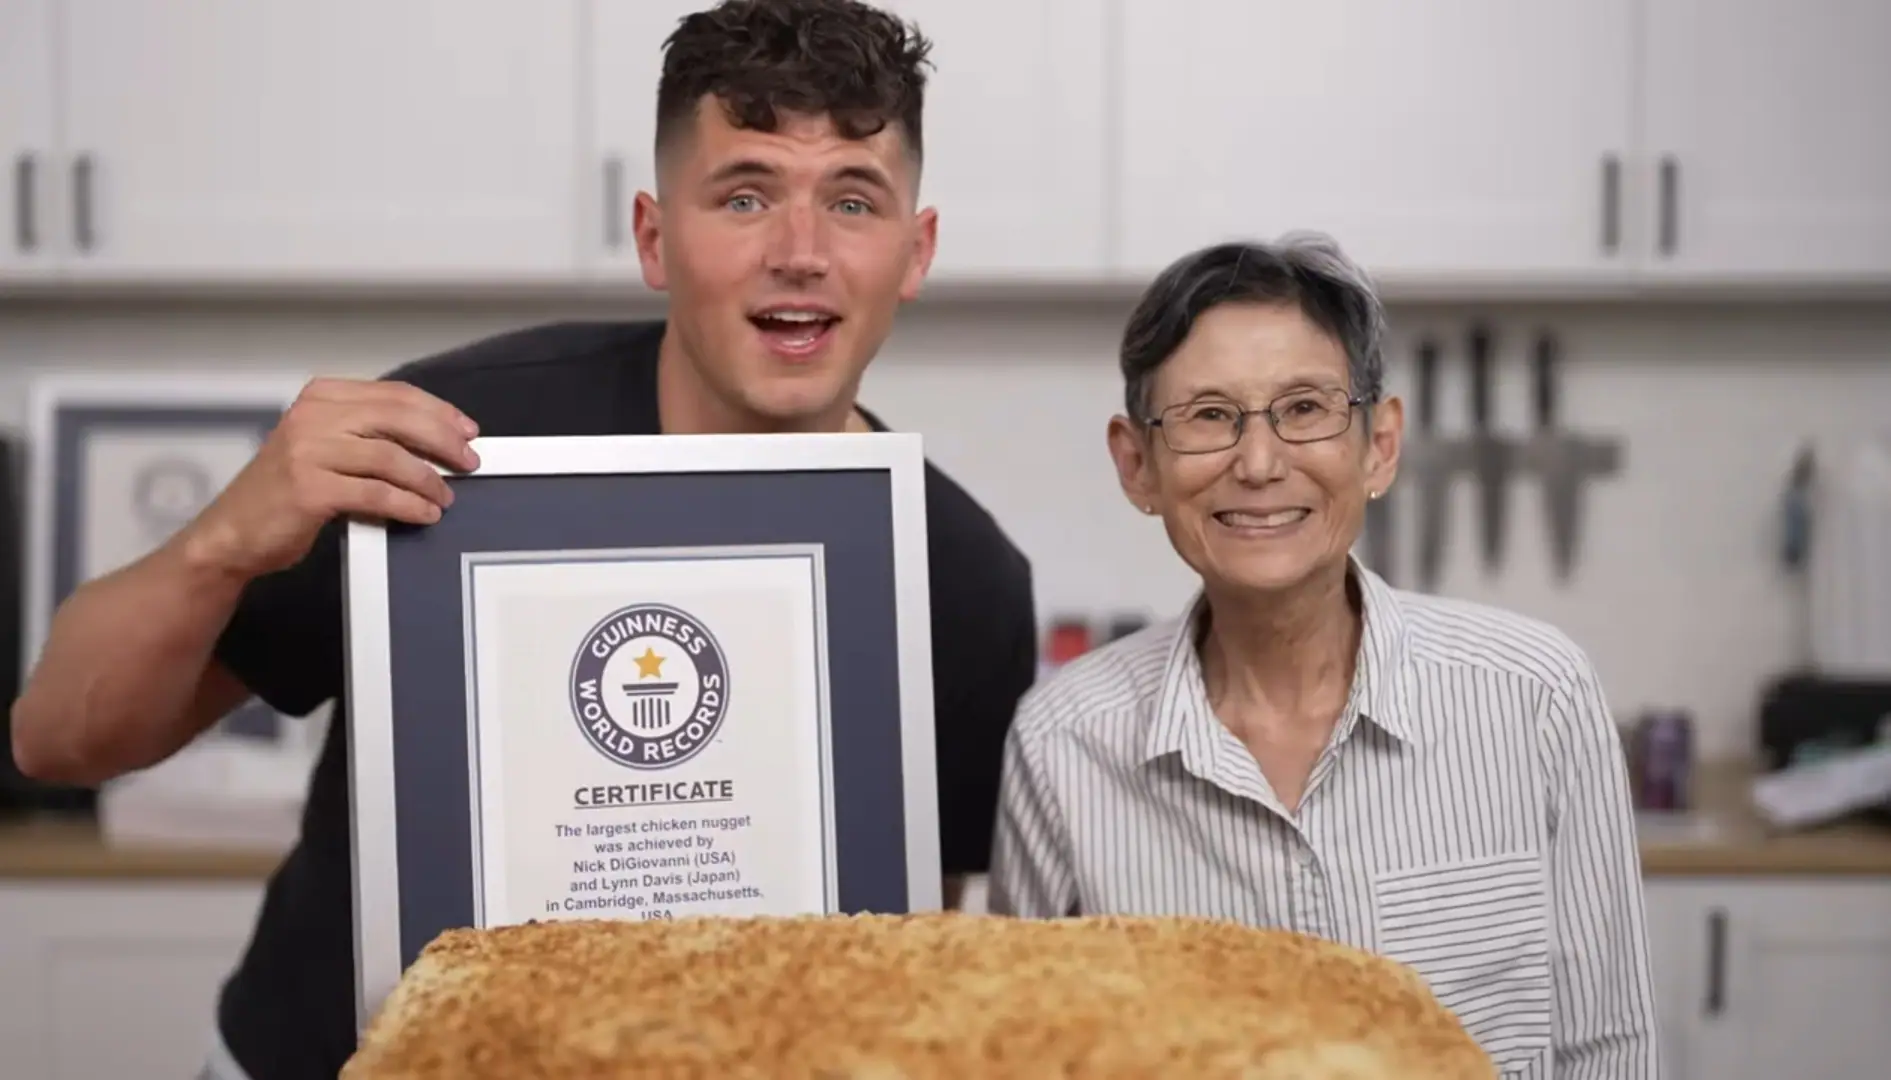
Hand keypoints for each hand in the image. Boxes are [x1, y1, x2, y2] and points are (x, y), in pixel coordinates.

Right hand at [181, 377, 480, 579]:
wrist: (232, 534)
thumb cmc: (284, 495)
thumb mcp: (325, 448)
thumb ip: (368, 436)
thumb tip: (437, 441)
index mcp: (321, 397)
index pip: (394, 394)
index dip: (438, 411)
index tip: (467, 430)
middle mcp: (313, 416)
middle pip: (399, 418)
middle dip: (444, 440)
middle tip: (470, 462)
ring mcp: (308, 450)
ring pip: (391, 457)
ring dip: (428, 479)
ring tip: (446, 497)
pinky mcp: (309, 487)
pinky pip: (376, 493)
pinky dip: (408, 504)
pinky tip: (424, 514)